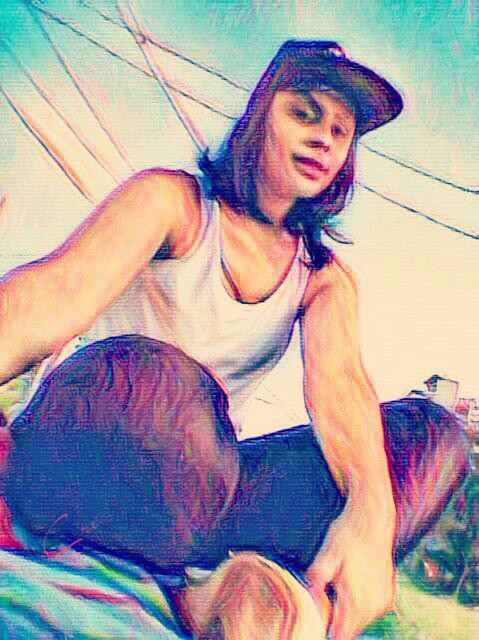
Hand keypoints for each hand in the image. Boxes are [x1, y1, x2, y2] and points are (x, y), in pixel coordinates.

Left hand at [306, 501, 395, 639]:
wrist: (372, 519)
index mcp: (359, 601)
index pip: (341, 635)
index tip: (318, 615)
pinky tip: (350, 583)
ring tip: (338, 584)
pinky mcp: (388, 594)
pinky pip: (369, 610)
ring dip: (346, 611)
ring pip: (360, 620)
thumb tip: (308, 603)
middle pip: (350, 629)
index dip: (326, 628)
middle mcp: (375, 606)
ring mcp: (384, 601)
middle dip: (335, 618)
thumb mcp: (325, 557)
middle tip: (324, 594)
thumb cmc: (348, 535)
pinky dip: (357, 603)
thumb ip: (315, 584)